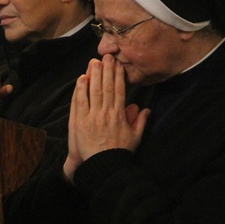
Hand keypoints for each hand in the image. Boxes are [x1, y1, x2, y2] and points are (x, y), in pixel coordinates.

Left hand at [64, 55, 149, 180]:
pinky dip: (80, 90)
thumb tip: (145, 109)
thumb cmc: (118, 153)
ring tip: (94, 62)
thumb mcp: (134, 138)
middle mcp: (105, 113)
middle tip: (106, 56)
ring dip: (93, 75)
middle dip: (106, 70)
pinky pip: (79, 103)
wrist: (102, 167)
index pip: (118, 90)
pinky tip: (81, 78)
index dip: (117, 75)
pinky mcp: (79, 122)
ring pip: (92, 92)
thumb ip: (139, 122)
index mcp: (118, 115)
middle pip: (105, 87)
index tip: (117, 64)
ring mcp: (91, 117)